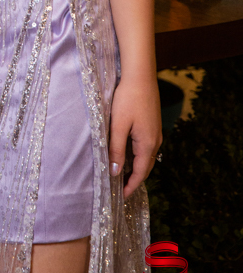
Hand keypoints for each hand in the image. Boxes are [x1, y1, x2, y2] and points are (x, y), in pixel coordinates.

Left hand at [108, 75, 161, 198]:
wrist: (140, 76)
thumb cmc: (127, 99)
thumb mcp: (118, 126)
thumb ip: (117, 150)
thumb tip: (116, 172)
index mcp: (147, 144)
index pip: (140, 173)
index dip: (131, 186)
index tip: (121, 197)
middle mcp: (156, 141)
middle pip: (146, 167)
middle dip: (134, 179)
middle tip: (121, 189)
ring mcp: (156, 132)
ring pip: (146, 157)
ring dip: (136, 168)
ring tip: (123, 175)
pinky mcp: (153, 124)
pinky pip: (146, 147)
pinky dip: (138, 156)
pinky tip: (128, 154)